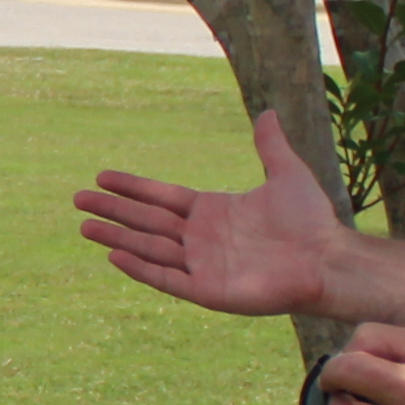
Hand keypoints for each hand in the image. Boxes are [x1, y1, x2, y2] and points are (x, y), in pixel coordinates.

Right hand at [76, 111, 355, 318]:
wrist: (327, 260)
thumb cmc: (311, 221)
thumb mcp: (286, 173)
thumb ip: (269, 146)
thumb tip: (268, 112)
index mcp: (213, 211)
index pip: (162, 198)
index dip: (133, 188)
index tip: (102, 177)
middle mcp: (201, 238)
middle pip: (147, 222)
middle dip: (112, 211)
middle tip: (77, 200)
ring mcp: (202, 265)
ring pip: (149, 249)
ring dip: (117, 238)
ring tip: (85, 228)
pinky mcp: (208, 291)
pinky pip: (167, 279)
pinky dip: (141, 269)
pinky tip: (115, 257)